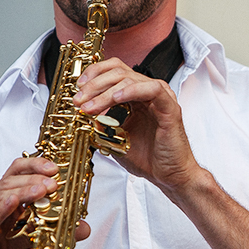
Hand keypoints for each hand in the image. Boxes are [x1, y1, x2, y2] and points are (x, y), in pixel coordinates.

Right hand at [0, 157, 91, 248]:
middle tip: (54, 183)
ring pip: (1, 195)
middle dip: (35, 180)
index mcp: (2, 197)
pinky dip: (2, 208)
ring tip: (43, 190)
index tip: (54, 168)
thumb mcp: (41, 239)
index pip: (15, 171)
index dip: (34, 165)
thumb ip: (61, 230)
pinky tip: (15, 201)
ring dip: (24, 191)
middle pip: (10, 181)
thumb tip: (85, 227)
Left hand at [72, 58, 202, 194]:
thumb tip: (82, 113)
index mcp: (137, 96)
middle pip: (118, 71)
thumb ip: (102, 123)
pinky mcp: (170, 108)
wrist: (169, 176)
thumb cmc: (148, 158)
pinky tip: (115, 99)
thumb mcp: (116, 138)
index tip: (78, 90)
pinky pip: (151, 90)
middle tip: (78, 100)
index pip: (114, 72)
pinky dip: (131, 91)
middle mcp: (149, 93)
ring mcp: (161, 98)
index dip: (93, 75)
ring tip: (90, 107)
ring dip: (104, 90)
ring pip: (129, 79)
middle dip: (93, 84)